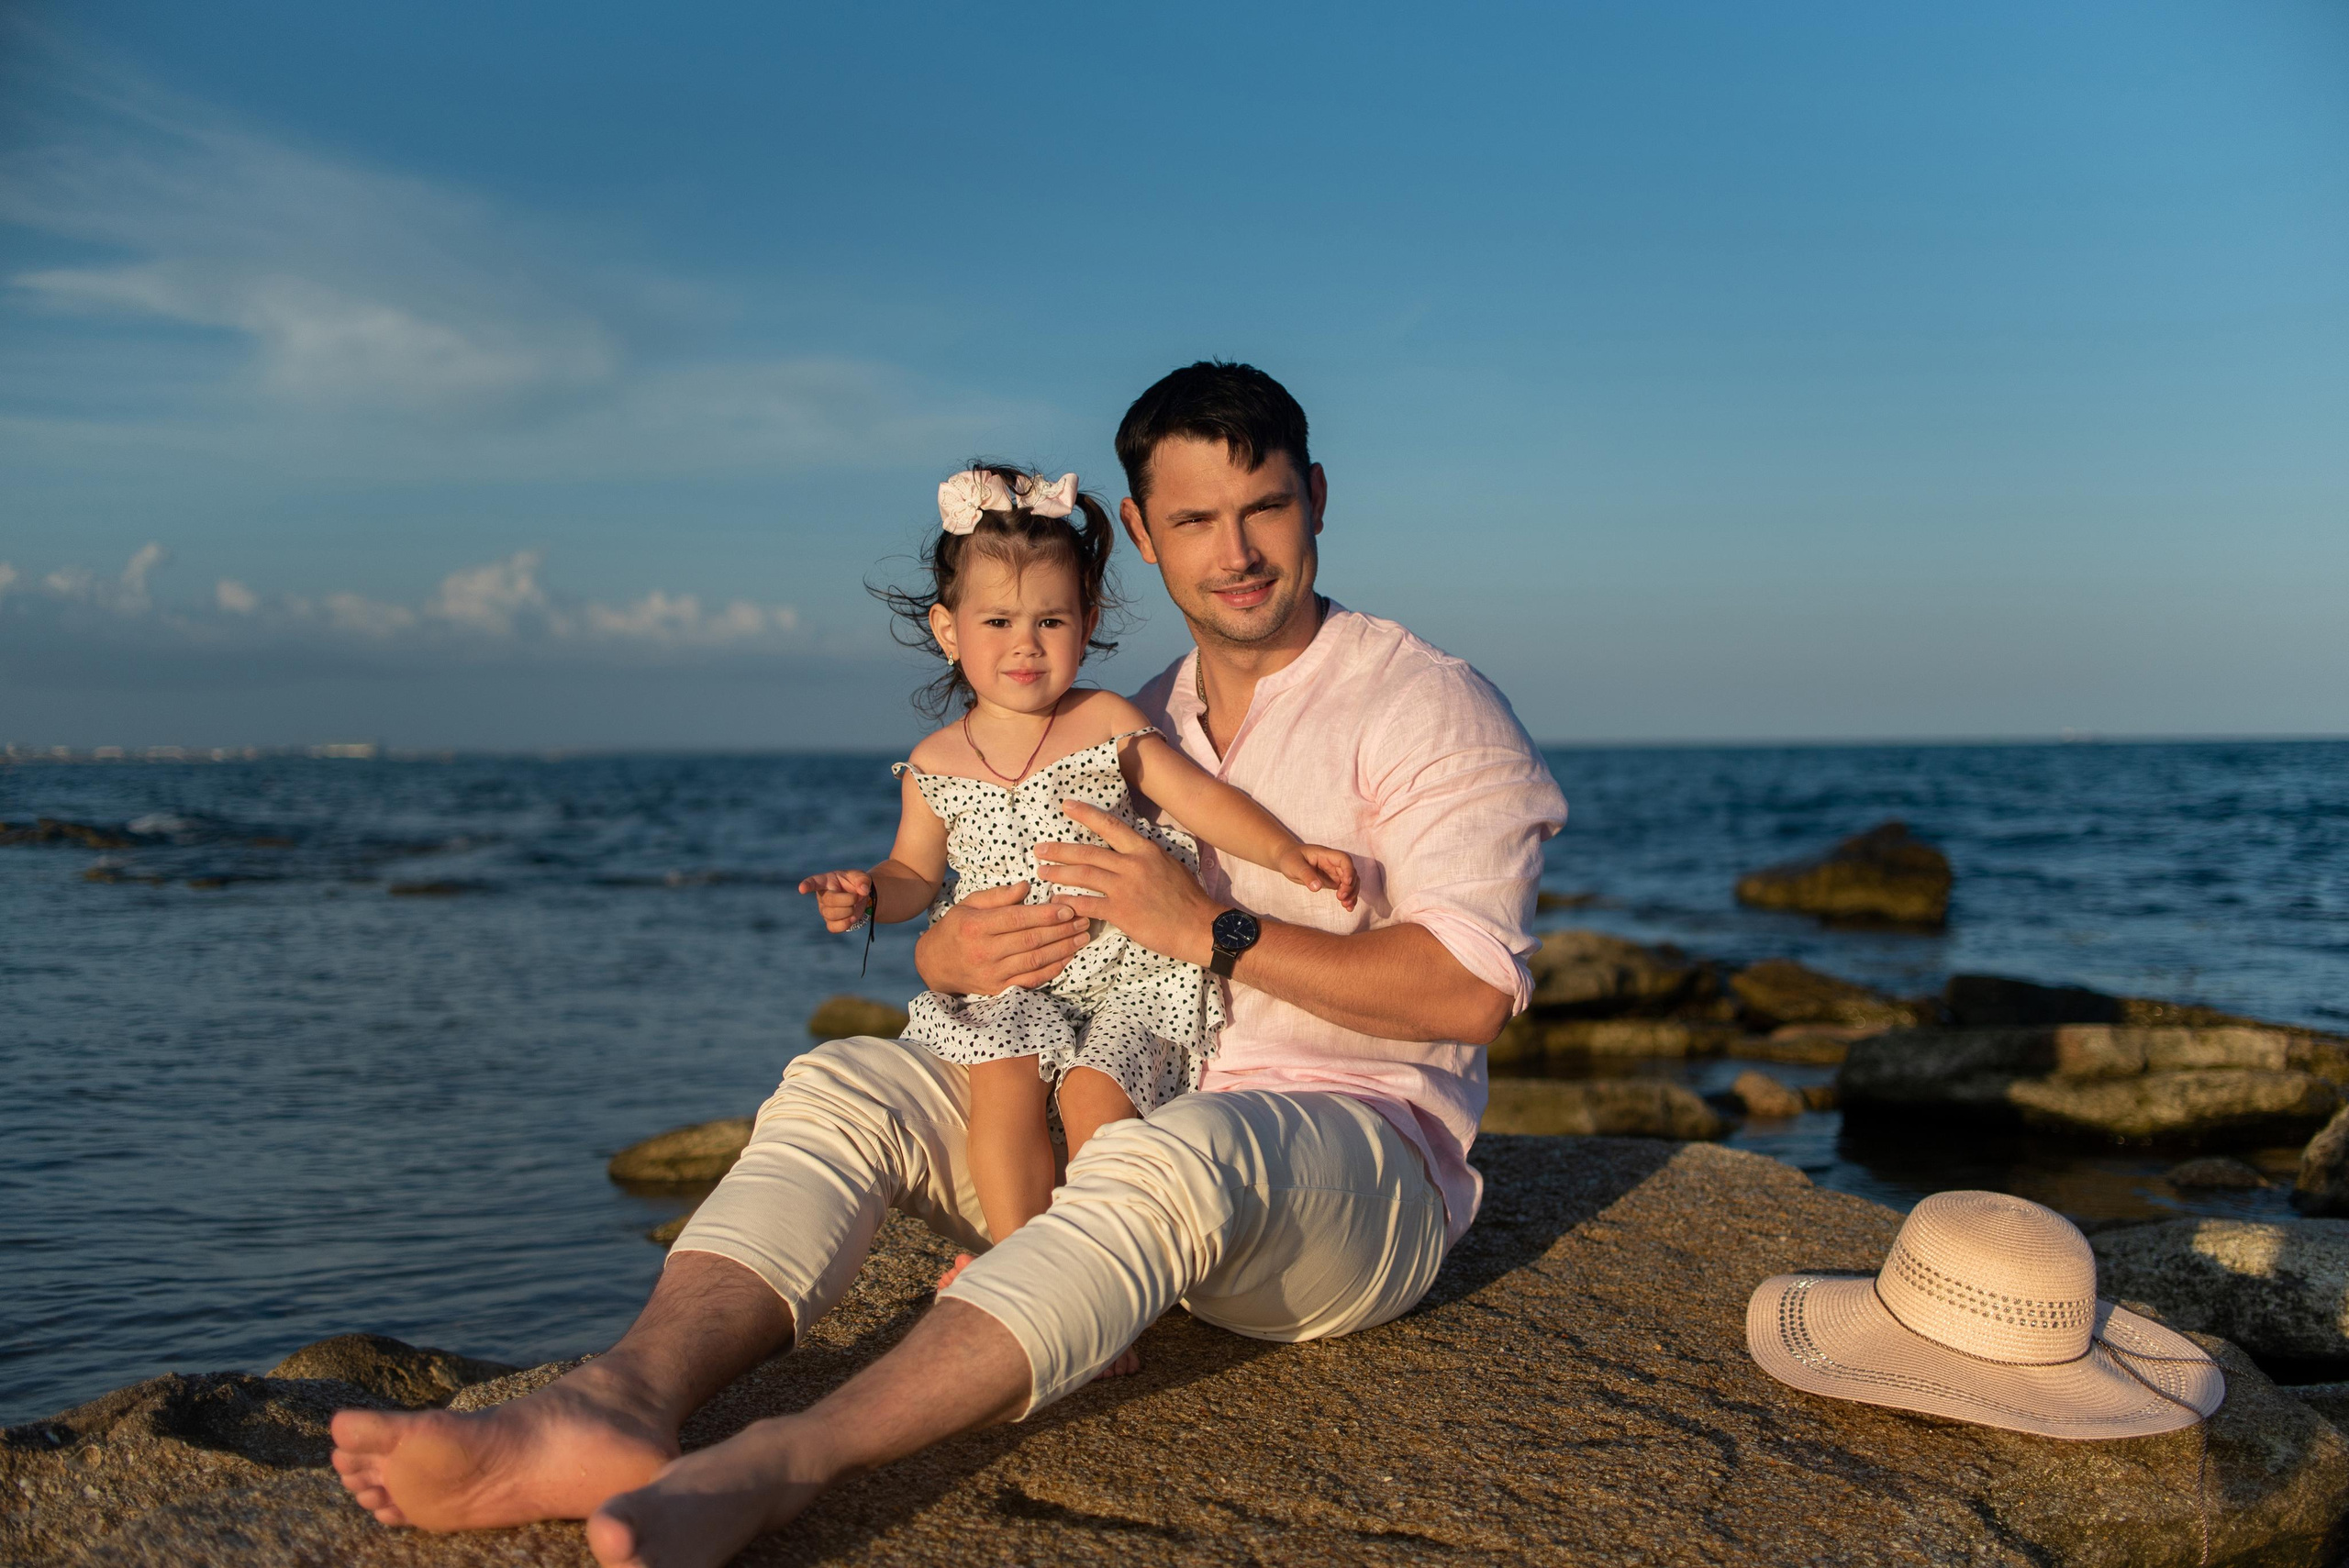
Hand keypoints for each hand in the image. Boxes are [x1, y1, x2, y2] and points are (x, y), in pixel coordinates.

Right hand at [797, 869, 874, 932]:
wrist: (861, 898)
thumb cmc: (856, 883)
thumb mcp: (861, 876)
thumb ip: (863, 880)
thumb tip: (863, 890)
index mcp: (827, 881)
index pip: (814, 882)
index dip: (807, 885)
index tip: (802, 889)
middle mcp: (822, 896)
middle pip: (829, 900)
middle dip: (846, 900)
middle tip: (856, 897)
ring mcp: (824, 910)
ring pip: (831, 915)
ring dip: (848, 911)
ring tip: (854, 906)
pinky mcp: (830, 922)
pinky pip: (833, 927)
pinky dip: (844, 924)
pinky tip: (852, 918)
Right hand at [914, 880, 1088, 995]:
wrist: (935, 965)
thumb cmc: (956, 928)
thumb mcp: (969, 904)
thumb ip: (998, 896)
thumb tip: (1026, 886)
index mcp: (976, 926)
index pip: (1017, 919)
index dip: (1045, 914)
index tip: (1068, 908)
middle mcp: (984, 951)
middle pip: (1031, 940)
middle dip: (1062, 930)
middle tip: (1084, 920)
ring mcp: (992, 973)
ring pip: (1035, 960)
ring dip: (1063, 949)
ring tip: (1082, 937)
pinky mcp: (998, 989)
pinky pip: (1031, 980)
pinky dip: (1052, 969)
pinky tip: (1068, 957)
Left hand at [1037, 801, 1221, 966]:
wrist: (1199, 926)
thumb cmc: (1187, 897)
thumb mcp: (1168, 865)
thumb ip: (1144, 857)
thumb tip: (1128, 851)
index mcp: (1144, 850)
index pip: (1110, 826)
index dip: (1086, 814)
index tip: (1066, 806)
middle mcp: (1132, 865)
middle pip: (1087, 853)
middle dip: (1059, 850)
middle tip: (1039, 849)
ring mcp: (1125, 888)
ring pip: (1083, 876)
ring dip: (1058, 873)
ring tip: (1042, 872)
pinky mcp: (1121, 912)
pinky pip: (1087, 904)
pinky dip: (1069, 901)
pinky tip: (1056, 900)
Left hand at [1281, 844, 1357, 910]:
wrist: (1286, 859)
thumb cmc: (1290, 858)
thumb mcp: (1294, 865)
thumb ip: (1306, 875)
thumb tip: (1317, 887)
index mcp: (1325, 855)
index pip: (1343, 859)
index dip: (1348, 870)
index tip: (1346, 882)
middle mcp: (1332, 863)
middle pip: (1351, 872)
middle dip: (1350, 886)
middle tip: (1341, 898)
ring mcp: (1333, 872)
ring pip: (1351, 881)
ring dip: (1352, 893)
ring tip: (1346, 905)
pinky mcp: (1332, 882)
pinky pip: (1345, 889)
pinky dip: (1348, 897)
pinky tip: (1348, 907)